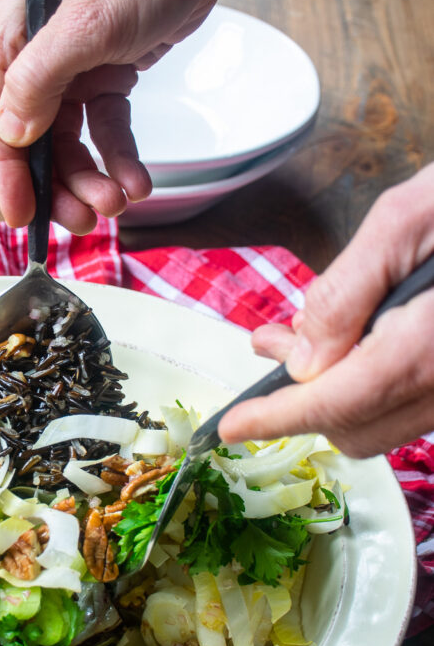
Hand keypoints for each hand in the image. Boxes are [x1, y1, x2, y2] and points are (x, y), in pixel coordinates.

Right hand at [0, 0, 297, 232]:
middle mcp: (36, 55)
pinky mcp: (106, 78)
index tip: (23, 211)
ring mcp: (71, 70)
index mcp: (13, 34)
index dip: (4, 169)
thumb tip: (11, 135)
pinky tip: (136, 181)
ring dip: (90, 180)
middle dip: (56, 185)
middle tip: (80, 220)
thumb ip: (39, 81)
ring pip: (69, 144)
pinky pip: (106, 131)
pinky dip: (119, 159)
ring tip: (116, 204)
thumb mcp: (86, 24)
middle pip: (31, 142)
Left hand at [218, 162, 433, 456]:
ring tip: (302, 337)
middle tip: (269, 348)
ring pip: (385, 420)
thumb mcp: (409, 217)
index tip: (231, 427)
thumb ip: (347, 292)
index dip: (274, 420)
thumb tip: (304, 359)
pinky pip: (417, 402)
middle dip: (301, 400)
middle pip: (356, 428)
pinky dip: (372, 382)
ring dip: (334, 391)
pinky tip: (356, 339)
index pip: (333, 403)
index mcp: (428, 347)